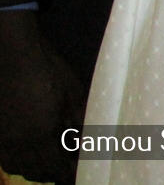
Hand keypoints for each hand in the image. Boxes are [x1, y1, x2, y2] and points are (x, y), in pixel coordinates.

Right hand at [0, 11, 84, 184]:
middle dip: (52, 173)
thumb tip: (89, 138)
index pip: (56, 166)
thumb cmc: (48, 72)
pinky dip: (17, 160)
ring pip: (16, 165)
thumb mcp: (72, 95)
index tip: (79, 173)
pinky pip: (5, 155)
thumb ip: (79, 120)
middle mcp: (19, 143)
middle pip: (35, 170)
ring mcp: (4, 137)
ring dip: (33, 169)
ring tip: (48, 164)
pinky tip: (28, 152)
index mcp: (41, 136)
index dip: (68, 173)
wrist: (14, 56)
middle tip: (67, 168)